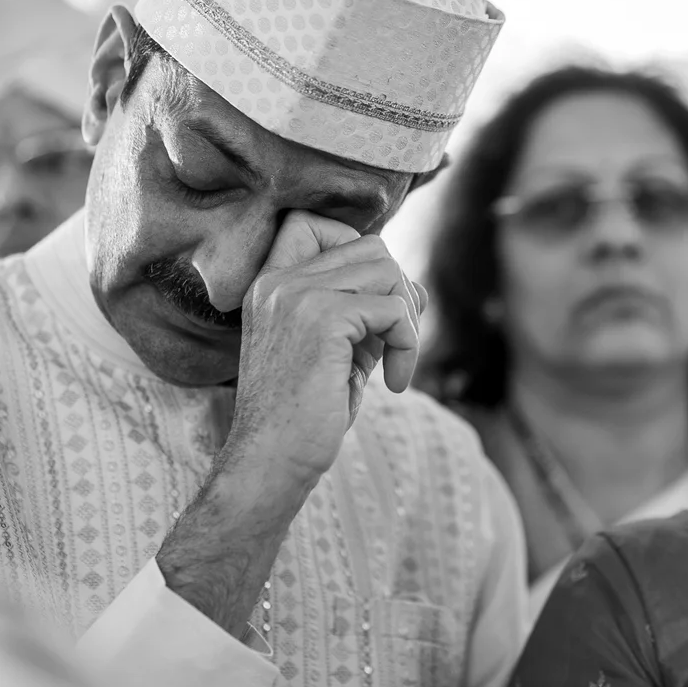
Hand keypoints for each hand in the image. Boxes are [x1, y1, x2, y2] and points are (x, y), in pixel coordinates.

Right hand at [224, 211, 424, 491]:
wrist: (270, 463)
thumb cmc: (304, 417)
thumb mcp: (335, 352)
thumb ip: (364, 314)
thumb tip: (417, 289)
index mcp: (270, 285)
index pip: (312, 223)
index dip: (356, 249)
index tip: (370, 305)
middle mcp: (278, 281)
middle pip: (369, 246)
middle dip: (398, 292)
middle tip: (394, 343)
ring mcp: (297, 295)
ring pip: (387, 271)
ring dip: (407, 320)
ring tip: (395, 363)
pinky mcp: (322, 319)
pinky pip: (394, 310)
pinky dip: (408, 346)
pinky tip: (394, 384)